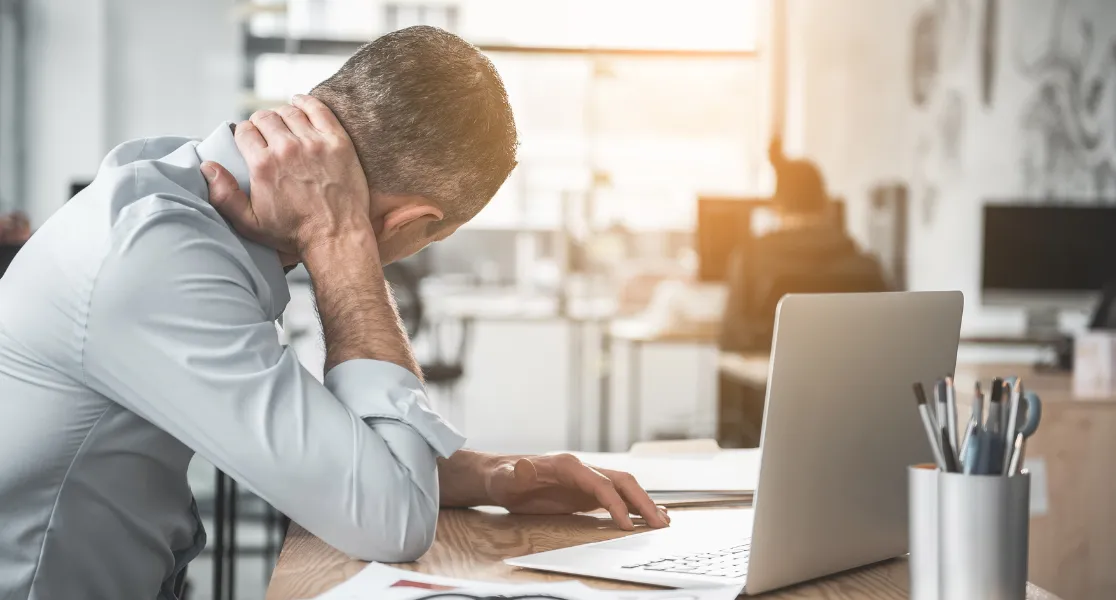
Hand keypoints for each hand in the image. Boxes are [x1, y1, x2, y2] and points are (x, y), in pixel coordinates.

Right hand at [202, 94, 372, 257]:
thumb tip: (207, 166)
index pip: (244, 131)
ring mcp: (314, 143)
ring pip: (290, 111)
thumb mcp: (250, 223)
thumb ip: (224, 195)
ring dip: (282, 114)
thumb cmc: (294, 233)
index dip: (244, 133)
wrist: (336, 237)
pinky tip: (300, 103)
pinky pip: (319, 109)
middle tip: (266, 132)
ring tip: (283, 123)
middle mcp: (287, 149)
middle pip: (265, 117)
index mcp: (263, 165)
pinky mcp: (338, 142)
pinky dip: (306, 102)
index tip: (249, 139)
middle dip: (261, 122)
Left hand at [485, 454, 669, 530]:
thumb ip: (517, 474)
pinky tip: (647, 516)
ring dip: (644, 503)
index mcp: (569, 465)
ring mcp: (587, 481)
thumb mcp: (506, 477)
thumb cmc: (504, 478)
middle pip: (622, 482)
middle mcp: (584, 470)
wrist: (502, 476)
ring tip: (664, 522)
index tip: (628, 526)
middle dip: (643, 502)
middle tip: (660, 525)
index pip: (602, 484)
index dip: (616, 504)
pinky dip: (634, 506)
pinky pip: (616, 498)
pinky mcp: (586, 493)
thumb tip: (524, 467)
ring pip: (624, 489)